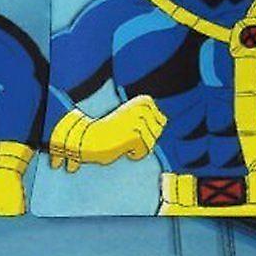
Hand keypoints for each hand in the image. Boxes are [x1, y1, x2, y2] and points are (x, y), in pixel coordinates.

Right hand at [50, 97, 166, 171]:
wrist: (90, 139)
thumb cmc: (110, 131)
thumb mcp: (131, 118)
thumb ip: (149, 117)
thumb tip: (165, 119)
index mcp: (142, 101)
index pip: (162, 120)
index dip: (150, 130)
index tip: (133, 130)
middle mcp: (141, 108)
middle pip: (158, 132)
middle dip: (146, 140)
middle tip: (127, 137)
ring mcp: (138, 121)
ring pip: (151, 142)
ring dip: (139, 147)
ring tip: (124, 142)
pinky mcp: (135, 134)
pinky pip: (145, 150)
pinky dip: (136, 154)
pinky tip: (124, 149)